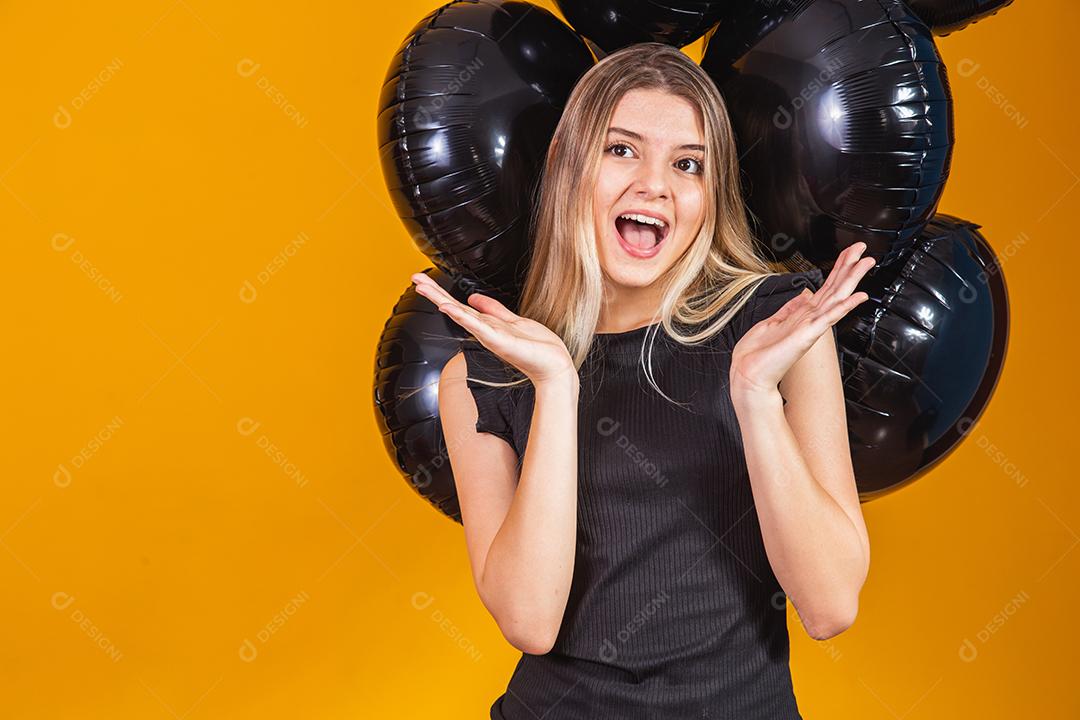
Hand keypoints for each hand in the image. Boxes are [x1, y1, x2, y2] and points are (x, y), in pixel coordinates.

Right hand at [410, 273, 577, 386]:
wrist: (554, 365)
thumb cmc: (538, 348)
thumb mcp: (513, 321)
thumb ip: (494, 309)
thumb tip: (475, 297)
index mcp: (487, 324)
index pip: (458, 305)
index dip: (441, 292)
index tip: (423, 280)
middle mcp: (485, 330)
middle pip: (454, 307)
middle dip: (434, 293)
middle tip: (415, 279)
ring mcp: (490, 335)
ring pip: (461, 314)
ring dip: (442, 300)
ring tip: (424, 289)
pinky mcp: (499, 340)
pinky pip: (478, 325)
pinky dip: (462, 317)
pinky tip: (449, 308)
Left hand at [729, 243, 875, 396]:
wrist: (750, 374)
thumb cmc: (758, 354)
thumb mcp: (773, 321)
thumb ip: (791, 308)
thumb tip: (803, 294)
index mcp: (803, 314)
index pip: (826, 286)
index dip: (838, 267)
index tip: (849, 253)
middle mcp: (810, 318)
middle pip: (836, 287)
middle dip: (849, 266)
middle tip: (863, 249)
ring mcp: (811, 326)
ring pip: (837, 297)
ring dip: (852, 279)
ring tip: (866, 263)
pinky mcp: (808, 334)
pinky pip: (830, 317)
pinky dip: (844, 306)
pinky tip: (857, 296)